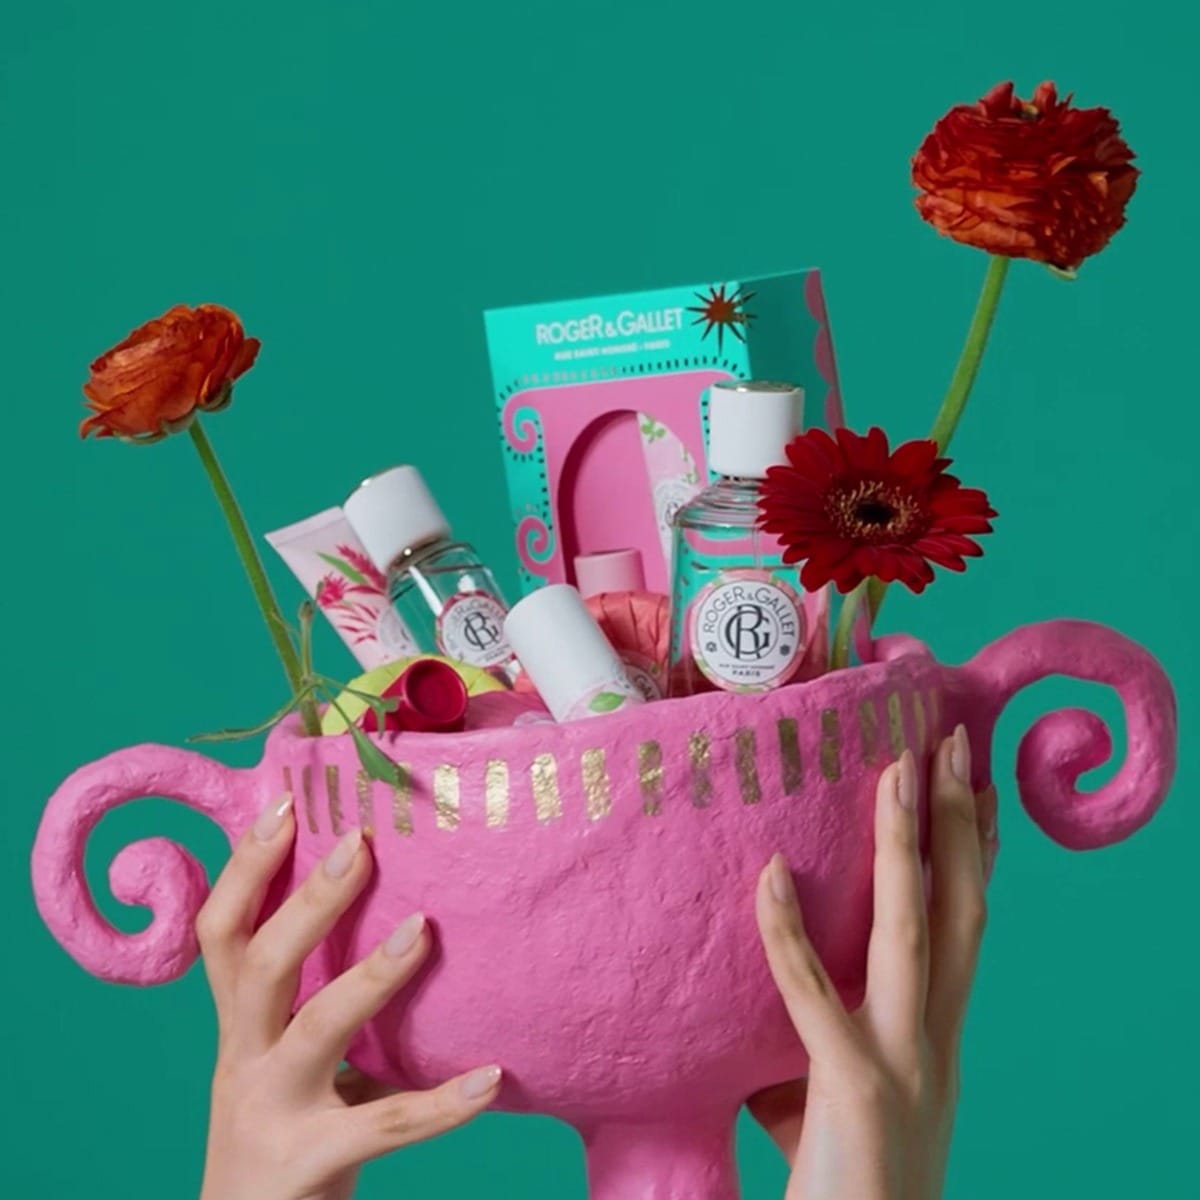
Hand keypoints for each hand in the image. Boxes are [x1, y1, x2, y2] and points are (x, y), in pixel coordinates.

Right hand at [195, 795, 501, 1199]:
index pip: (222, 931)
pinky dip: (442, 1104)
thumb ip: (307, 992)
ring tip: (424, 928)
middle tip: (361, 844)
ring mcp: (273, 1112)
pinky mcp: (311, 1163)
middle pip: (261, 966)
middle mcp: (244, 1059)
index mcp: (238, 1023)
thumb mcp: (273, 1052)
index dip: (244, 867)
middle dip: (307, 903)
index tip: (285, 804)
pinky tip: (492, 1078)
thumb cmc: (277, 1126)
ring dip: (369, 976)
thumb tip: (383, 898)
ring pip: (316, 1031)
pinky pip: (384, 1126)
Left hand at [751, 726, 995, 1199]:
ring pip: (910, 930)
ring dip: (905, 844)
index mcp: (939, 1034)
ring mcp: (903, 1059)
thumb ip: (816, 1024)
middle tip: (949, 742)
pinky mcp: (851, 1086)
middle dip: (960, 821)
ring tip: (896, 770)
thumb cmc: (844, 1177)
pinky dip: (787, 931)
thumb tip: (769, 970)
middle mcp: (936, 1038)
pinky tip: (768, 875)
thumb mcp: (836, 1088)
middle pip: (959, 907)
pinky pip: (810, 993)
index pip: (968, 924)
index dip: (978, 852)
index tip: (977, 786)